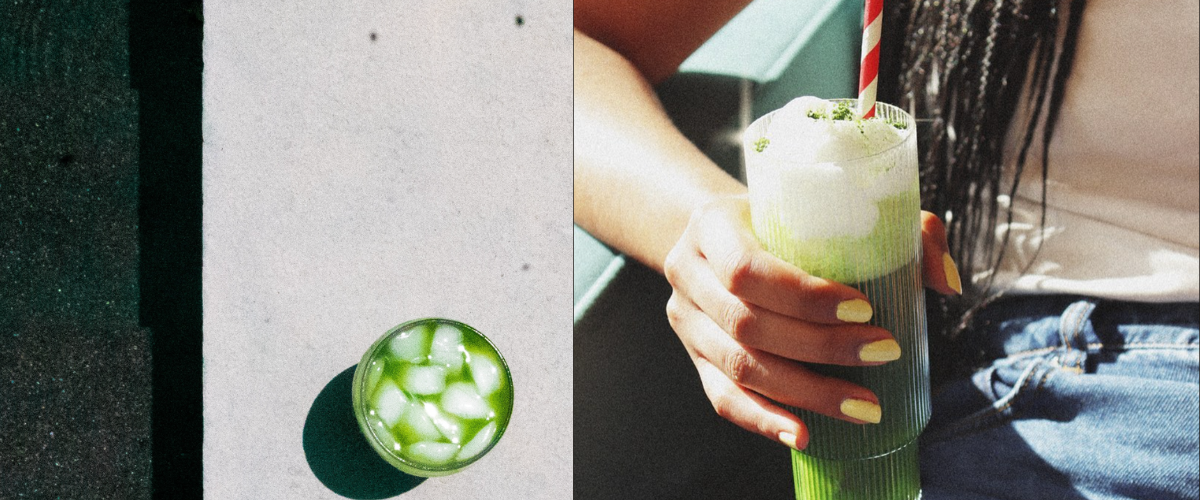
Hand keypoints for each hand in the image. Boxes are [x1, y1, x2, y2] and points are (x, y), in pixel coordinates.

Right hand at [662, 196, 959, 449]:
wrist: (721, 236)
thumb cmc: (786, 220)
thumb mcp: (831, 206)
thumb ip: (899, 229)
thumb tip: (946, 281)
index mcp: (711, 225)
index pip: (747, 267)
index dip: (804, 295)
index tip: (866, 308)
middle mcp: (688, 272)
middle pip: (746, 323)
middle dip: (820, 347)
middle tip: (885, 353)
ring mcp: (686, 320)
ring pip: (739, 366)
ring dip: (806, 392)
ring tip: (865, 406)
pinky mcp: (694, 357)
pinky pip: (722, 397)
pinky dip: (763, 420)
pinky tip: (802, 434)